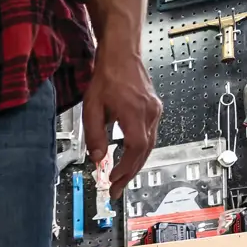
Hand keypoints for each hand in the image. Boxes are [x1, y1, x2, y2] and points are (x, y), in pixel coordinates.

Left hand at [82, 46, 161, 198]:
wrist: (122, 56)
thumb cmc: (107, 77)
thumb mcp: (91, 108)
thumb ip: (94, 135)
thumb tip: (97, 158)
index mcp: (134, 112)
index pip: (135, 148)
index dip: (125, 167)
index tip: (112, 179)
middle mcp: (150, 113)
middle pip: (144, 151)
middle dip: (129, 173)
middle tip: (115, 190)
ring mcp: (154, 111)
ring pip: (149, 146)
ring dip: (135, 165)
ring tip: (120, 180)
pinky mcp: (154, 110)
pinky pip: (149, 136)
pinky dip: (139, 152)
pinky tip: (128, 160)